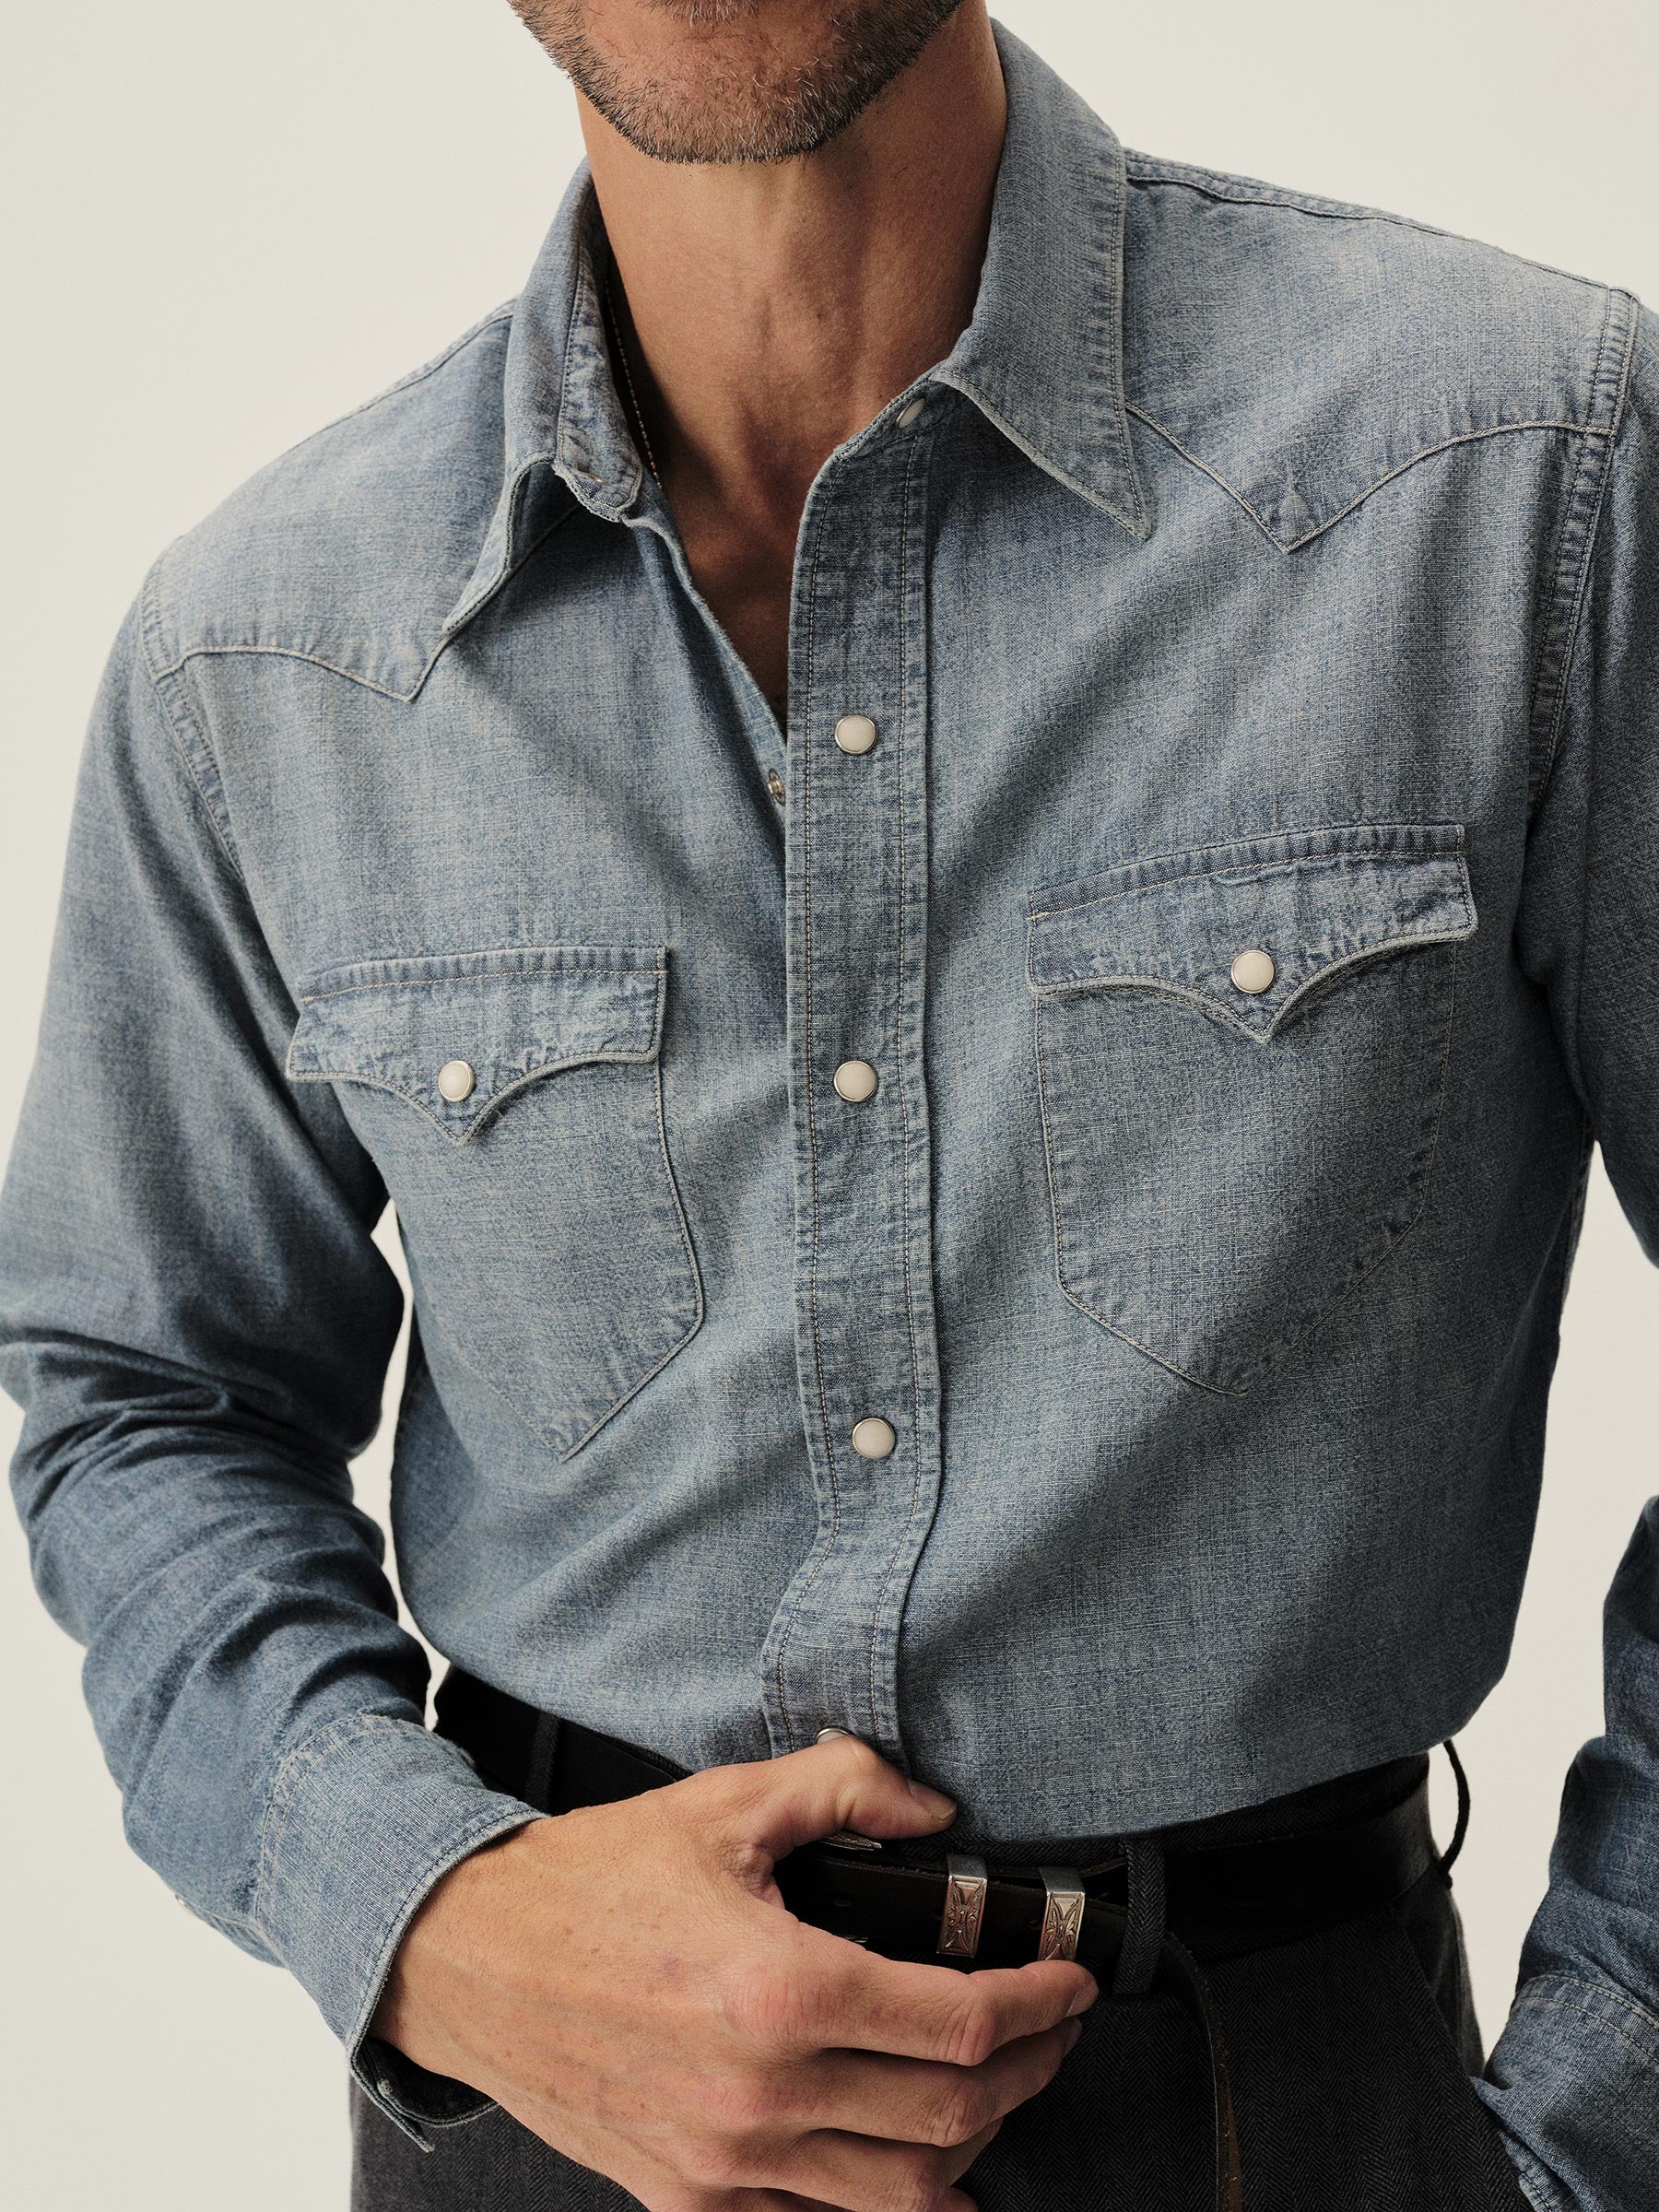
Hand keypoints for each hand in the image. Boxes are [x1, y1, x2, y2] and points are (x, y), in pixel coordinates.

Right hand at [370, 1731, 1097, 2210]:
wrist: (467, 1958)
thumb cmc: (591, 1878)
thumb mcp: (724, 1803)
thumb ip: (845, 1788)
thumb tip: (935, 1812)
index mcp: (781, 1990)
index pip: (962, 2022)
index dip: (1041, 2003)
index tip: (1072, 1980)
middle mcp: (762, 2095)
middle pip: (953, 2114)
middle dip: (1031, 2071)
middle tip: (1054, 2028)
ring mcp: (725, 2164)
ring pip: (903, 2193)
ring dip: (977, 2144)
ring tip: (1000, 2087)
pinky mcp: (688, 2201)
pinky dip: (891, 2209)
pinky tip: (927, 2176)